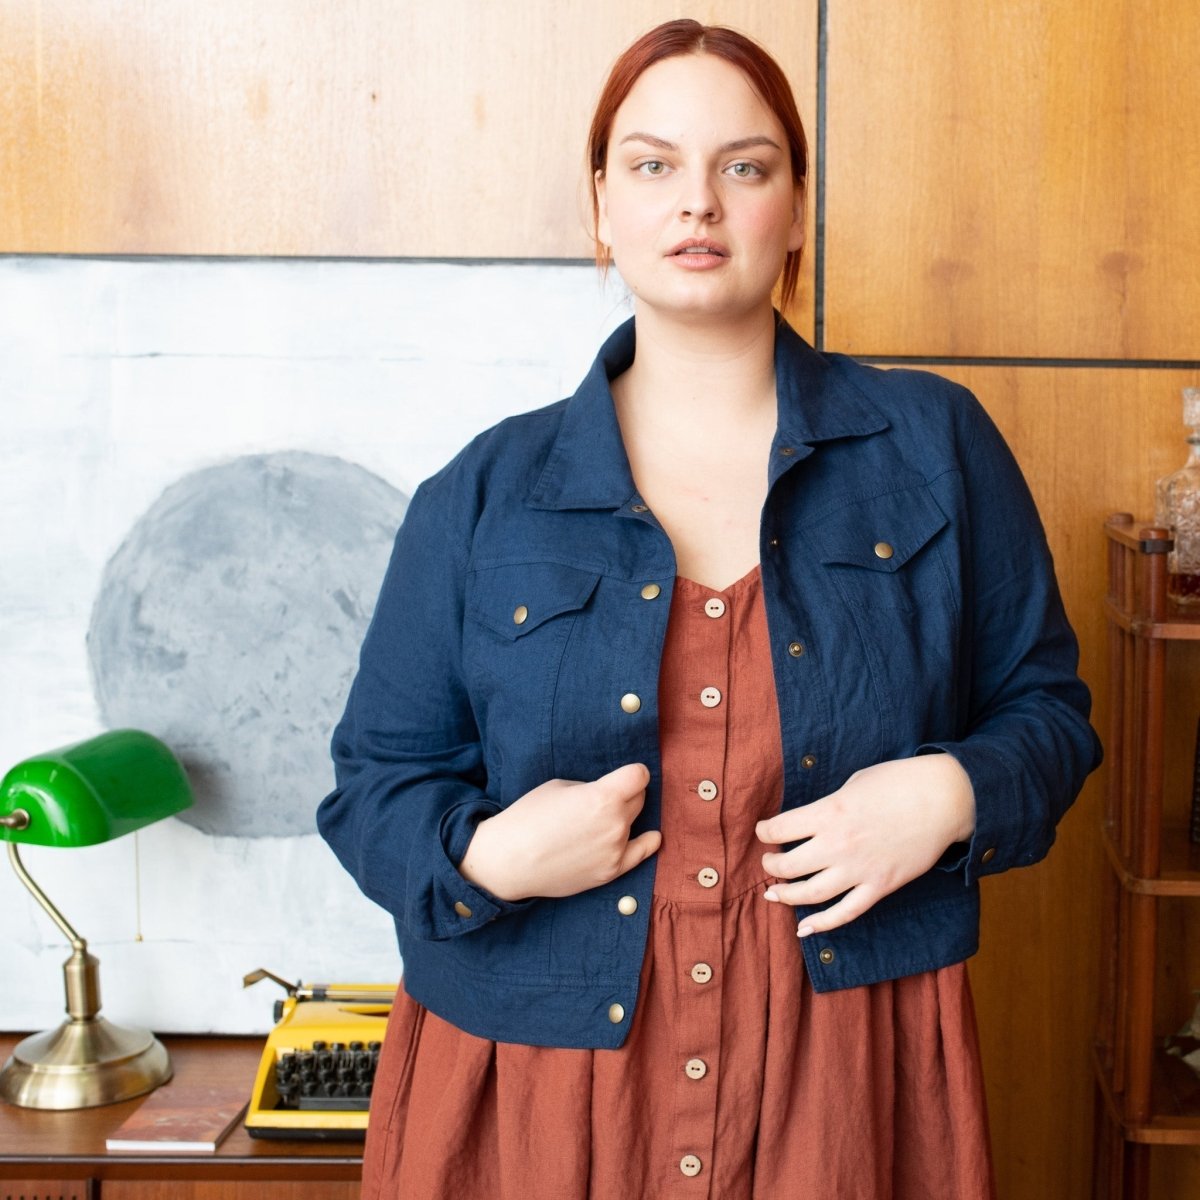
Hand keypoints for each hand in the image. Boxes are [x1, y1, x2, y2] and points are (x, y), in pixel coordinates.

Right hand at [459, 763, 661, 900]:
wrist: (510, 860)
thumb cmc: (529, 816)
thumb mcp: (560, 786)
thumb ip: (591, 788)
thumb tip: (607, 792)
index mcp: (603, 796)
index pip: (639, 775)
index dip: (633, 772)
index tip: (627, 774)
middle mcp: (616, 822)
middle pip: (638, 798)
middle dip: (626, 793)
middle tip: (605, 797)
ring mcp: (615, 849)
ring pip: (634, 822)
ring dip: (623, 817)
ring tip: (601, 819)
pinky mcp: (610, 871)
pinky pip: (640, 853)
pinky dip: (646, 842)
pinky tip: (652, 837)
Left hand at [755, 754, 974, 936]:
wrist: (943, 799)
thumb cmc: (897, 783)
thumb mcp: (853, 784)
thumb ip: (829, 806)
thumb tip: (809, 821)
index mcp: (829, 812)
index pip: (780, 828)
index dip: (765, 831)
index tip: (764, 831)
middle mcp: (839, 844)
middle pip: (789, 865)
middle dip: (771, 865)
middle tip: (769, 861)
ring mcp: (860, 869)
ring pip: (810, 894)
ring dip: (786, 895)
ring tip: (775, 891)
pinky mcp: (880, 887)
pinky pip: (845, 913)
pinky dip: (821, 924)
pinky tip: (803, 928)